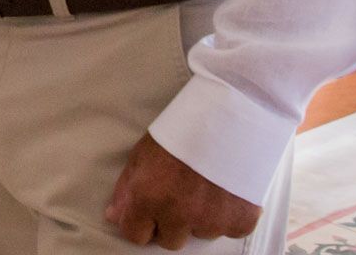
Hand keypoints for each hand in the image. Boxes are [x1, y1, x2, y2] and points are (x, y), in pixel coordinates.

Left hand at [104, 134, 261, 248]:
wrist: (231, 114)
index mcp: (148, 197)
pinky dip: (229, 214)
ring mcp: (212, 221)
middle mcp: (179, 215)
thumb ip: (127, 188)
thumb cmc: (183, 127)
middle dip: (172, 222)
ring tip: (206, 185)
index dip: (141, 223)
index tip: (148, 212)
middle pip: (170, 240)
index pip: (135, 235)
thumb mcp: (144, 151)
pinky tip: (227, 189)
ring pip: (201, 234)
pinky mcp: (241, 221)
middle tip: (182, 193)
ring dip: (201, 217)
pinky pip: (230, 229)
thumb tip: (115, 215)